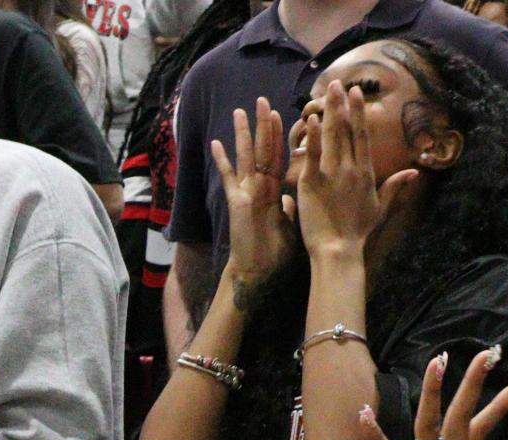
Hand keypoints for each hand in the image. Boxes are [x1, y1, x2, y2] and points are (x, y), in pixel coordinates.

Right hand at [212, 99, 298, 300]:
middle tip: (261, 100)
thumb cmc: (273, 254)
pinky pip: (229, 178)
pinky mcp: (237, 202)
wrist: (256, 273)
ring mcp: (245, 193)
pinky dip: (222, 161)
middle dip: (262, 125)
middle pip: (261, 150)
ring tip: (240, 110)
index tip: (281, 114)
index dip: (279, 136)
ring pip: (246, 157)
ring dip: (244, 134)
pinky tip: (215, 143)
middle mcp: (257, 188)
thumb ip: (288, 209)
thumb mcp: (287, 225)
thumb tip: (292, 199)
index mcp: (272, 192)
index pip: (277, 157)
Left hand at [294, 81, 417, 253]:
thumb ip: (394, 186)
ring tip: (326, 91)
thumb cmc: (357, 233)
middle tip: (338, 82)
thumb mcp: (380, 208)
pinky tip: (312, 119)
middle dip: (342, 104)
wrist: (339, 251)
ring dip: (330, 111)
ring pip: (331, 136)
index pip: (362, 135)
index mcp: (365, 172)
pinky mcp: (312, 182)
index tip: (356, 92)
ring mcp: (331, 174)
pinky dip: (313, 136)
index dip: (358, 112)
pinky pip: (313, 154)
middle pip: (347, 130)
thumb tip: (414, 172)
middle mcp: (351, 168)